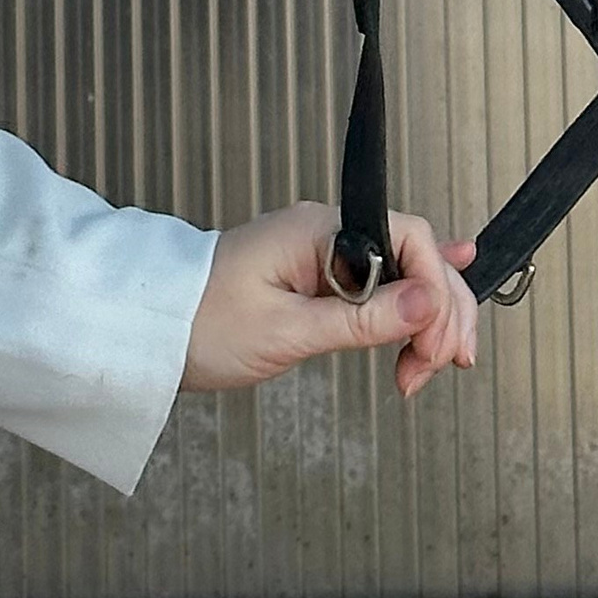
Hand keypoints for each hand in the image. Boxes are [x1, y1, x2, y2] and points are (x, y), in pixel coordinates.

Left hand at [180, 202, 477, 405]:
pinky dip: (411, 298)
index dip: (435, 293)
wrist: (155, 328)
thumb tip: (428, 303)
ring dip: (426, 319)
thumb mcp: (287, 331)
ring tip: (427, 367)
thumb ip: (361, 318)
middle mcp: (327, 231)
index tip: (434, 348)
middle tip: (437, 368)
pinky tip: (442, 297)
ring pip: (403, 273)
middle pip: (414, 255)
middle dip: (439, 312)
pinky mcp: (318, 276)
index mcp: (319, 229)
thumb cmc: (205, 324)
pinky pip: (379, 279)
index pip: (408, 239)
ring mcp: (323, 251)